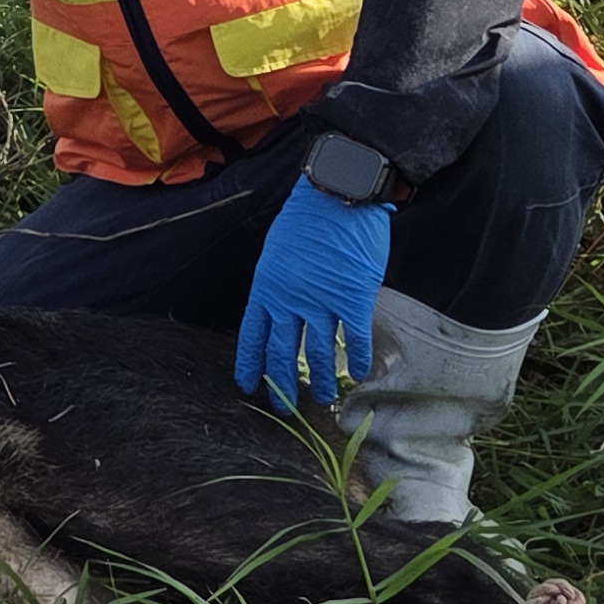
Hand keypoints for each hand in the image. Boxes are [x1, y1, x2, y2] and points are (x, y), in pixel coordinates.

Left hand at [234, 178, 393, 409]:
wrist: (339, 195)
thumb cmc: (308, 217)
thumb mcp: (279, 251)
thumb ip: (280, 283)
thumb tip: (286, 307)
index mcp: (267, 287)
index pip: (252, 334)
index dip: (250, 363)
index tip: (247, 385)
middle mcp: (289, 300)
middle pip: (281, 352)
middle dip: (280, 384)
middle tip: (282, 407)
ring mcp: (321, 302)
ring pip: (316, 353)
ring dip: (320, 380)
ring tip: (322, 399)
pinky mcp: (352, 299)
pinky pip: (353, 339)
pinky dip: (356, 360)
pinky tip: (356, 375)